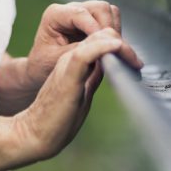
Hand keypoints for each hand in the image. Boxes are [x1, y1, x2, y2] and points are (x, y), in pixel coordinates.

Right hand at [12, 29, 123, 159]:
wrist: (33, 135)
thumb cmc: (57, 119)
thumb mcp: (82, 93)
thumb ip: (93, 77)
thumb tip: (113, 68)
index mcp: (75, 62)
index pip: (101, 39)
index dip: (121, 45)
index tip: (135, 61)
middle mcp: (71, 59)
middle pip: (101, 34)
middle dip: (124, 43)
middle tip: (137, 62)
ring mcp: (68, 65)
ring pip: (94, 38)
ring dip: (117, 42)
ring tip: (132, 55)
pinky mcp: (67, 77)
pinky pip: (84, 55)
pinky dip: (102, 47)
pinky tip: (116, 46)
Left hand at [24, 1, 141, 87]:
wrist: (42, 70)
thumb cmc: (43, 65)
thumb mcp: (56, 60)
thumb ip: (77, 52)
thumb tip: (100, 47)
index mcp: (55, 15)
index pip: (80, 14)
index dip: (95, 29)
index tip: (105, 46)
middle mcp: (70, 9)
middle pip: (99, 8)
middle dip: (108, 28)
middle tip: (111, 49)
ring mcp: (83, 13)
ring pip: (109, 11)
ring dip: (113, 29)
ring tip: (111, 50)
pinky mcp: (93, 20)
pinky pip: (112, 19)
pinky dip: (115, 31)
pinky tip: (110, 48)